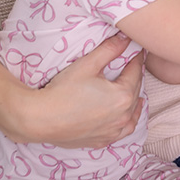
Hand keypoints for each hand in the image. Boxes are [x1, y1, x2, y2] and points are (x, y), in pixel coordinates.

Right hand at [12, 33, 144, 147]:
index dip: (136, 58)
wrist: (42, 119)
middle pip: (135, 91)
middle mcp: (122, 116)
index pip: (135, 72)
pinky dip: (127, 121)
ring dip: (135, 100)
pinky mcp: (102, 141)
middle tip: (133, 65)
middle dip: (135, 76)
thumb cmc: (63, 90)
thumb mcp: (88, 64)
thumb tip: (125, 39)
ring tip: (135, 90)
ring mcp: (113, 131)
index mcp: (123, 96)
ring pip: (132, 114)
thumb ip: (109, 50)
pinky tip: (125, 116)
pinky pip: (123, 131)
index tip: (137, 50)